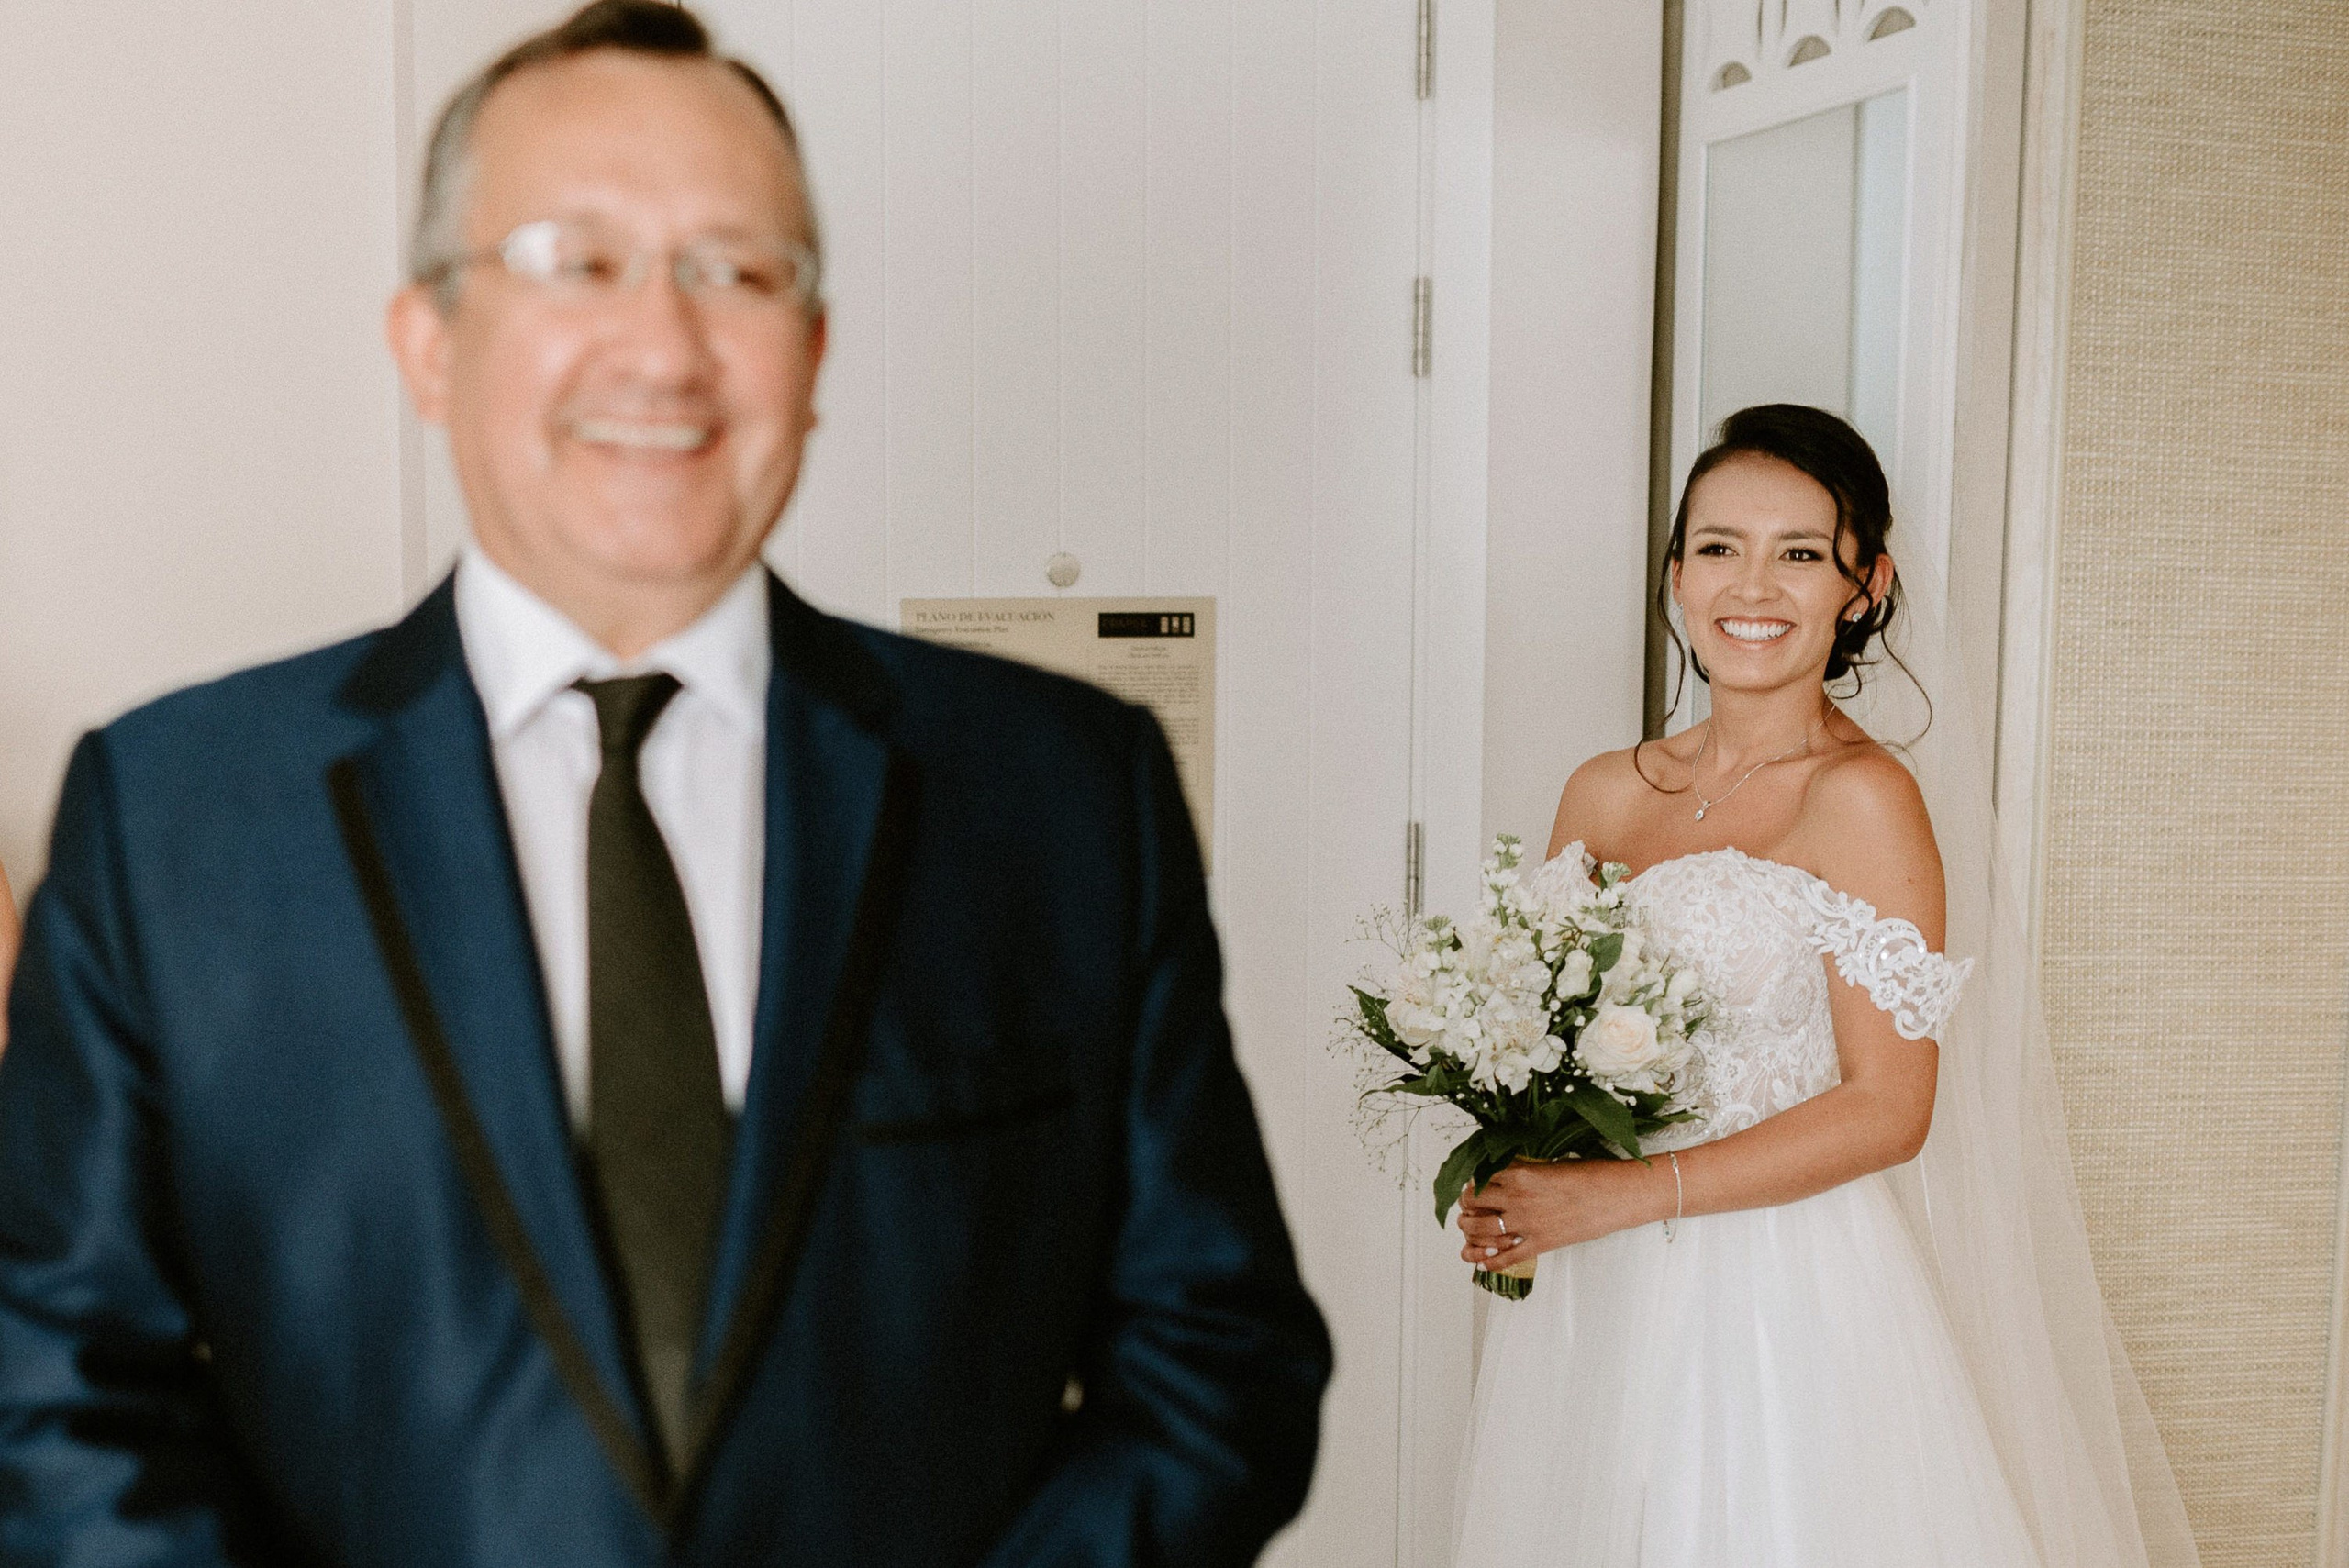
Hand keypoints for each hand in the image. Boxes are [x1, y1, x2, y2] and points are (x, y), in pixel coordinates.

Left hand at [1453, 1157, 1668, 1271]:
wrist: (1618, 1195)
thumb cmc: (1592, 1175)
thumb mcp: (1552, 1165)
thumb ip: (1527, 1172)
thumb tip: (1511, 1176)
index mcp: (1520, 1173)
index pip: (1480, 1176)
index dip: (1473, 1179)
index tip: (1473, 1183)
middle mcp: (1518, 1198)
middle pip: (1473, 1201)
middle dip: (1466, 1203)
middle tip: (1467, 1205)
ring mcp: (1528, 1223)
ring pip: (1482, 1229)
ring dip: (1469, 1228)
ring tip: (1468, 1227)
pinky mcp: (1541, 1244)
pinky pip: (1508, 1257)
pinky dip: (1491, 1263)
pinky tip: (1483, 1263)